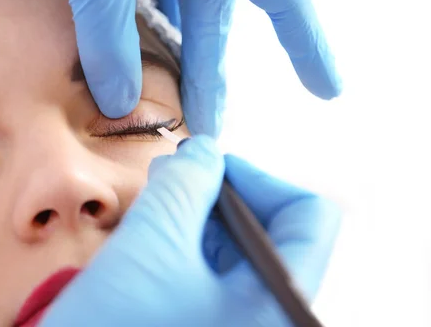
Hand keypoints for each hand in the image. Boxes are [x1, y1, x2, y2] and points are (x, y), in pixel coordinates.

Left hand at [30, 0, 342, 136]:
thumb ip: (107, 36)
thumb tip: (116, 103)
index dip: (310, 47)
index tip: (327, 90)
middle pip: (219, 13)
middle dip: (211, 72)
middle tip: (207, 125)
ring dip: (177, 45)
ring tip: (176, 94)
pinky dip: (147, 11)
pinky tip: (143, 37)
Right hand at [39, 137, 341, 325]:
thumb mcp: (152, 244)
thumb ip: (186, 185)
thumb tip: (206, 151)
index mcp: (277, 303)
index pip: (310, 214)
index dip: (258, 177)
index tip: (208, 168)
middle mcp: (271, 318)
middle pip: (273, 230)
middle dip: (218, 196)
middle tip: (171, 179)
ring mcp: (240, 326)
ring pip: (238, 253)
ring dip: (196, 219)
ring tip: (152, 210)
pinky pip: (213, 277)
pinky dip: (186, 248)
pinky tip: (150, 241)